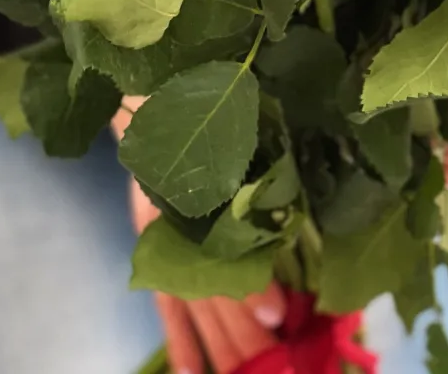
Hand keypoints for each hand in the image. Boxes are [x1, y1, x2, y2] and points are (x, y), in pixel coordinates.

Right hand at [114, 100, 285, 373]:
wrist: (146, 100)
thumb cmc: (201, 111)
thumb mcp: (234, 136)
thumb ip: (261, 172)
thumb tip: (301, 211)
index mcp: (203, 200)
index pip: (228, 256)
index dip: (254, 289)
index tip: (281, 314)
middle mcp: (179, 230)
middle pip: (215, 293)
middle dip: (246, 330)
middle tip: (280, 357)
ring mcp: (162, 247)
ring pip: (196, 310)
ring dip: (222, 343)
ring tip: (249, 369)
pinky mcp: (153, 255)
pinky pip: (166, 312)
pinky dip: (181, 345)